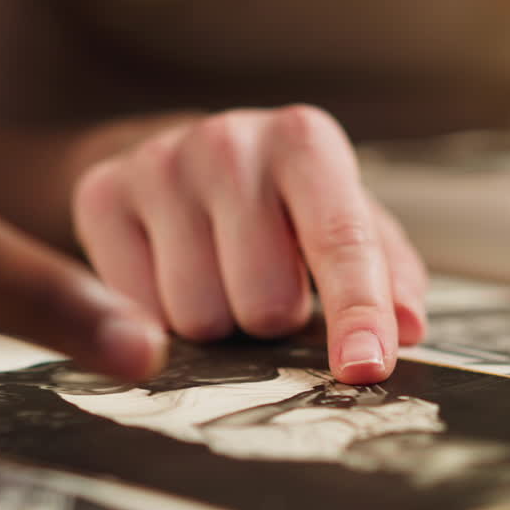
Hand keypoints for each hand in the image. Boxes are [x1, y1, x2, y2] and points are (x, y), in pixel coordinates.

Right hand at [73, 105, 428, 384]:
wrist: (184, 159)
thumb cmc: (281, 203)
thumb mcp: (344, 221)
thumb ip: (387, 274)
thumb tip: (407, 329)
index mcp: (305, 141)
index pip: (339, 240)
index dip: (357, 313)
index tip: (364, 368)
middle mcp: (230, 140)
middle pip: (265, 302)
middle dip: (273, 318)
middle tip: (265, 283)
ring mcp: (159, 163)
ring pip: (199, 318)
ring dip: (218, 322)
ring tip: (218, 275)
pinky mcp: (101, 193)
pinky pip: (137, 313)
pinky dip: (161, 316)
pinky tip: (171, 272)